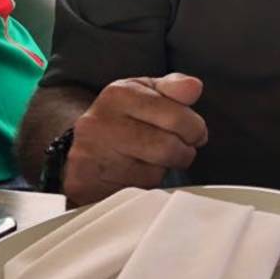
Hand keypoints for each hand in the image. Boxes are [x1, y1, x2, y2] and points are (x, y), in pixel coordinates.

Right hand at [63, 73, 207, 205]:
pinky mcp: (86, 185)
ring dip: (164, 169)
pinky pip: (137, 191)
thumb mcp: (148, 92)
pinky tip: (136, 173)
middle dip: (184, 151)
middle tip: (181, 148)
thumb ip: (175, 88)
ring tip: (155, 159)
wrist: (84, 145)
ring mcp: (90, 156)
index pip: (177, 117)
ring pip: (154, 173)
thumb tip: (194, 87)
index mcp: (119, 95)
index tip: (194, 132)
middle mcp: (100, 123)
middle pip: (168, 147)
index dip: (195, 129)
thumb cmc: (124, 117)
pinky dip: (145, 185)